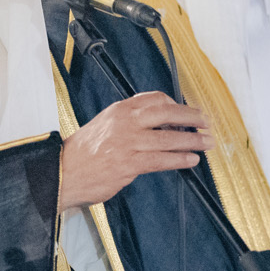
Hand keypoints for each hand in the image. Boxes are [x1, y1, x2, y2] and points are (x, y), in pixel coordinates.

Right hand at [57, 92, 213, 210]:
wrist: (62, 171)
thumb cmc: (83, 153)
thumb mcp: (105, 125)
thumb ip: (129, 122)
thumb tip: (158, 127)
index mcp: (119, 110)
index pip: (155, 99)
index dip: (176, 105)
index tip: (188, 112)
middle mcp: (125, 122)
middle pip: (167, 113)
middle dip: (192, 117)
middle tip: (206, 122)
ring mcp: (128, 143)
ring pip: (169, 138)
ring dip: (192, 141)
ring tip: (206, 143)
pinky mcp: (129, 164)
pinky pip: (161, 160)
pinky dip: (180, 159)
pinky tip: (191, 160)